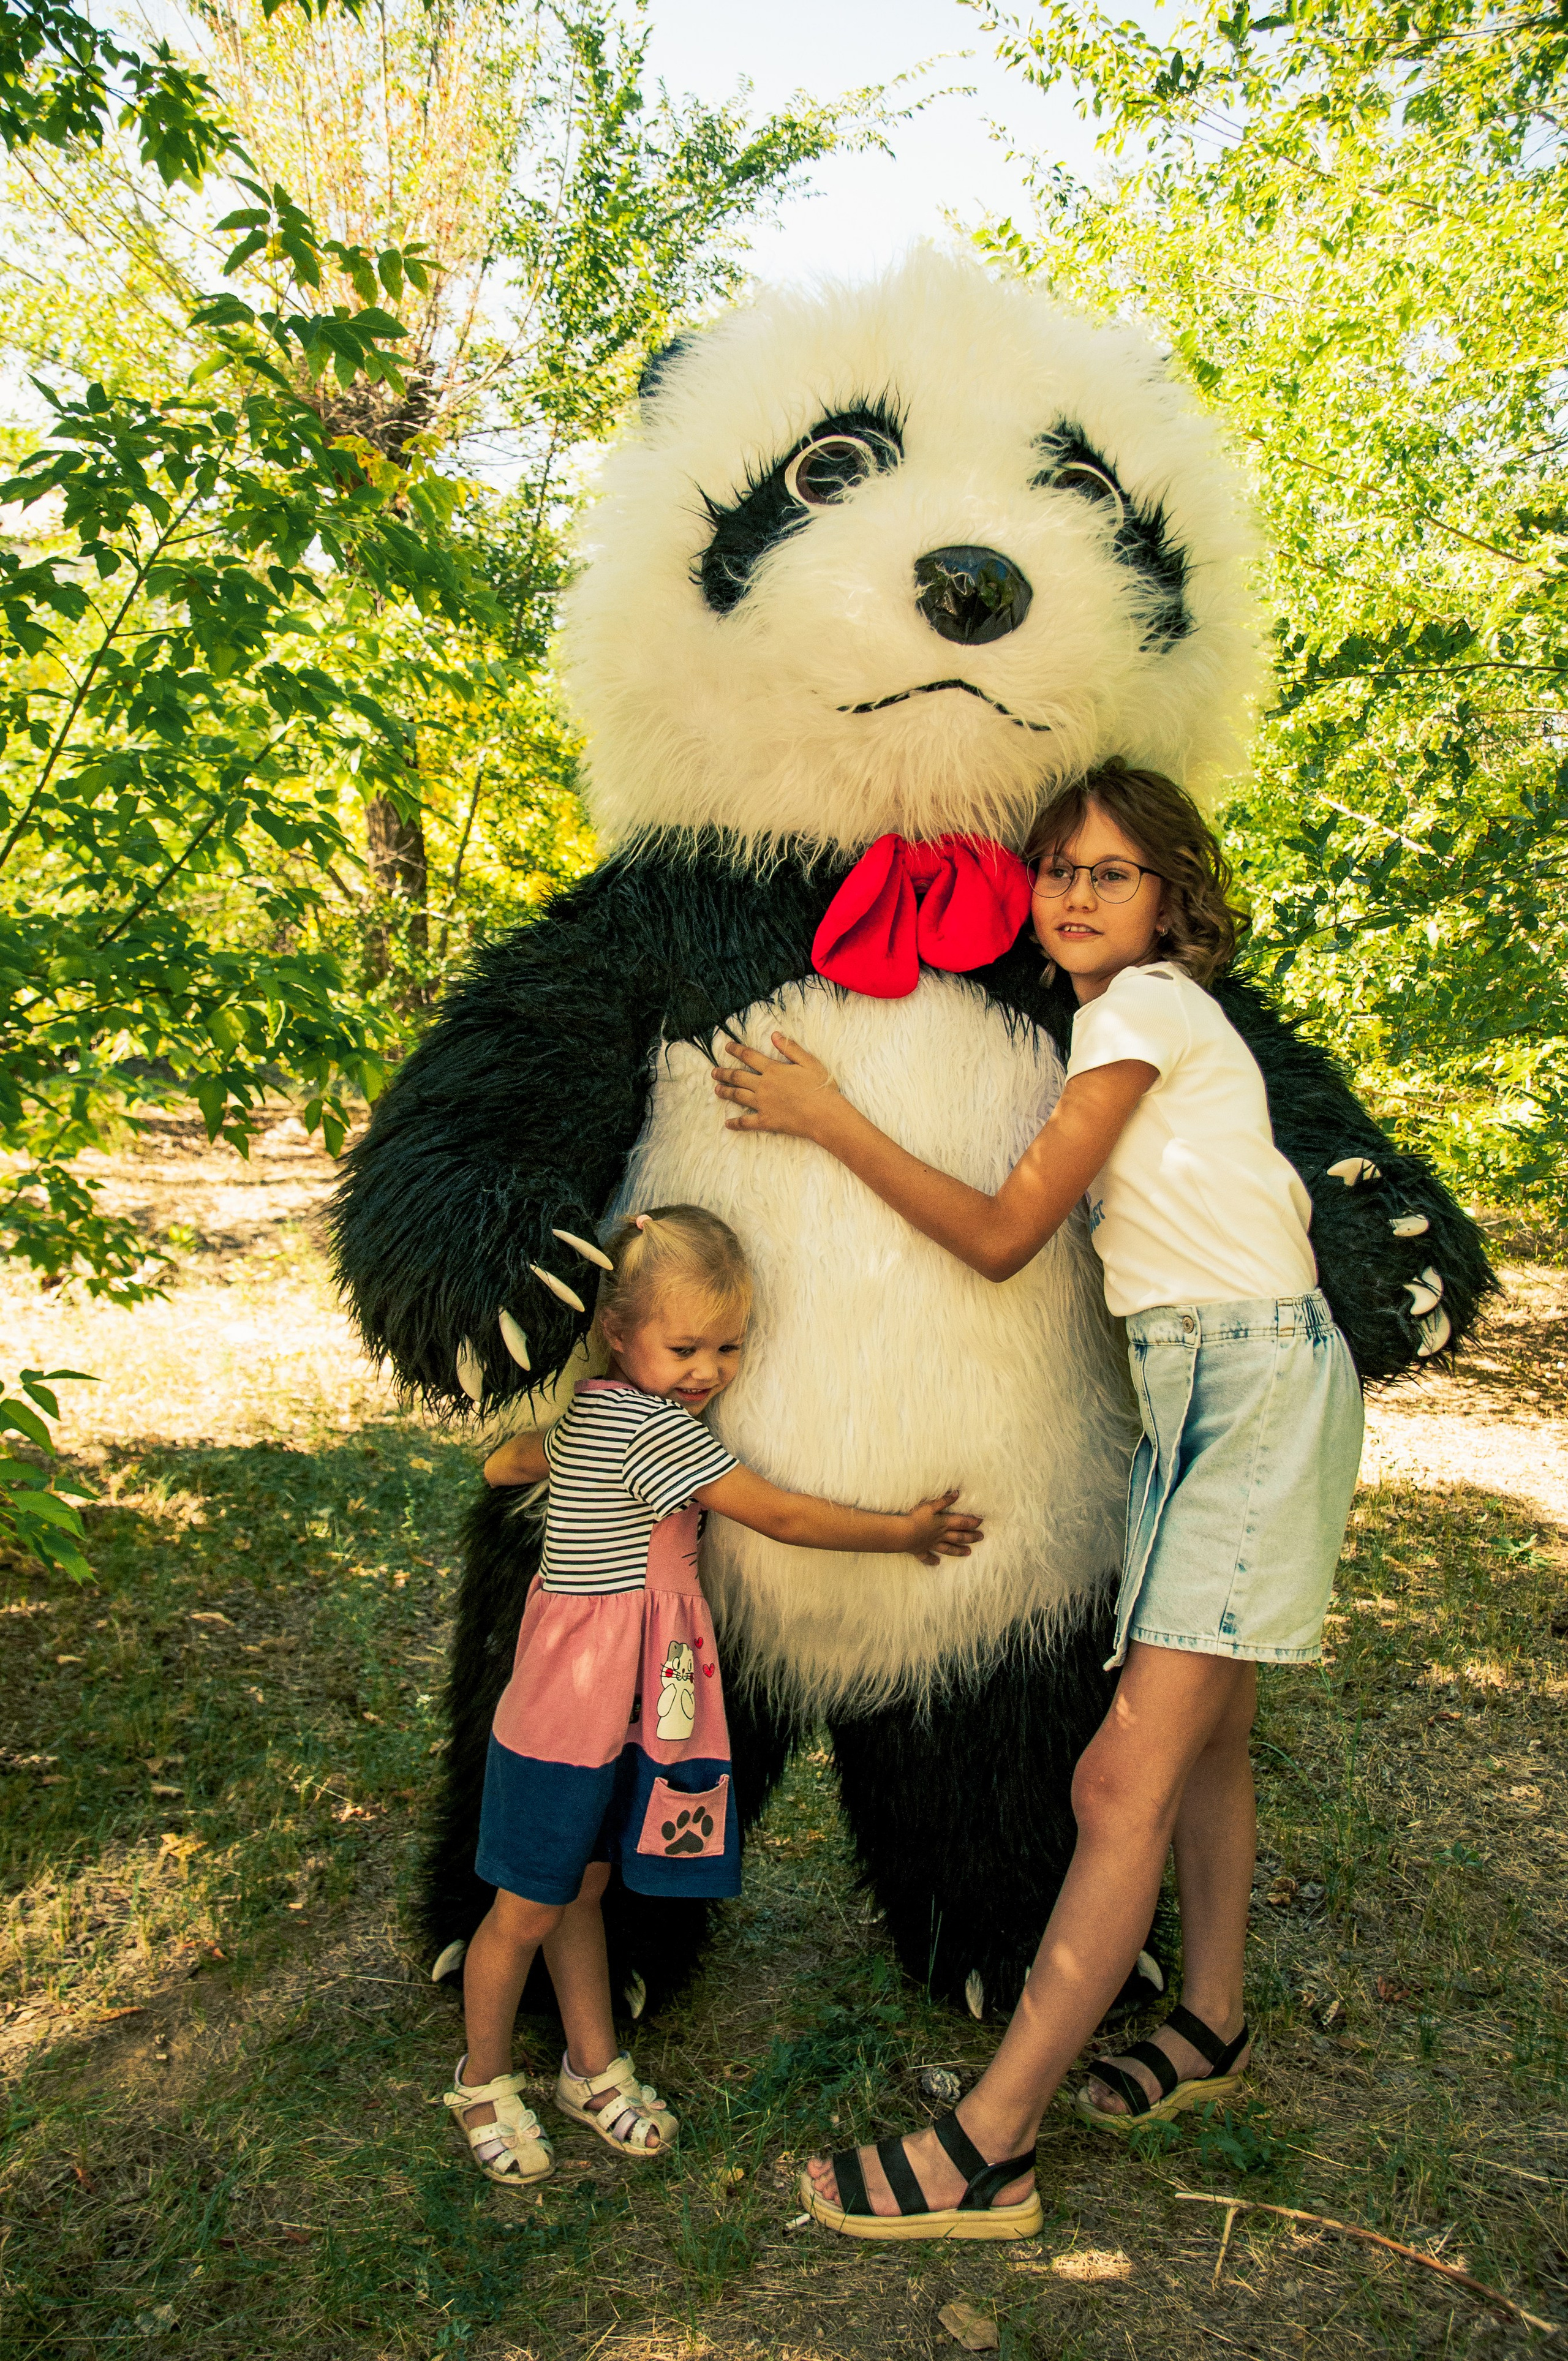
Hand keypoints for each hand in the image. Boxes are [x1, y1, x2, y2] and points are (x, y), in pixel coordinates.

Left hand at [712, 1033, 839, 1139]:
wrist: (824, 1114)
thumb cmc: (821, 1087)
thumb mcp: (809, 1062)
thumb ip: (790, 1048)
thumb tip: (774, 1035)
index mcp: (773, 1070)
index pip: (749, 1056)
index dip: (736, 1050)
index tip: (726, 1047)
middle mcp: (764, 1085)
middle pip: (738, 1077)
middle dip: (724, 1073)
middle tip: (714, 1072)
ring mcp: (763, 1104)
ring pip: (738, 1096)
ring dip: (726, 1092)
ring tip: (716, 1090)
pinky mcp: (766, 1121)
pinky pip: (746, 1122)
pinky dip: (735, 1123)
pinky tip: (727, 1124)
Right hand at [902, 1489, 984, 1566]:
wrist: (903, 1534)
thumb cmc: (916, 1518)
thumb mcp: (930, 1506)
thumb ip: (944, 1500)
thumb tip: (957, 1493)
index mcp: (943, 1524)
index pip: (961, 1523)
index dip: (972, 1521)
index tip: (981, 1521)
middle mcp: (940, 1536)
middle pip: (958, 1537)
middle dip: (970, 1537)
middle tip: (981, 1538)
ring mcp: (931, 1544)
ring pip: (948, 1549)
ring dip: (958, 1551)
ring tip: (969, 1552)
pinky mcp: (921, 1550)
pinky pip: (927, 1557)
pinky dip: (932, 1560)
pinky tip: (937, 1563)